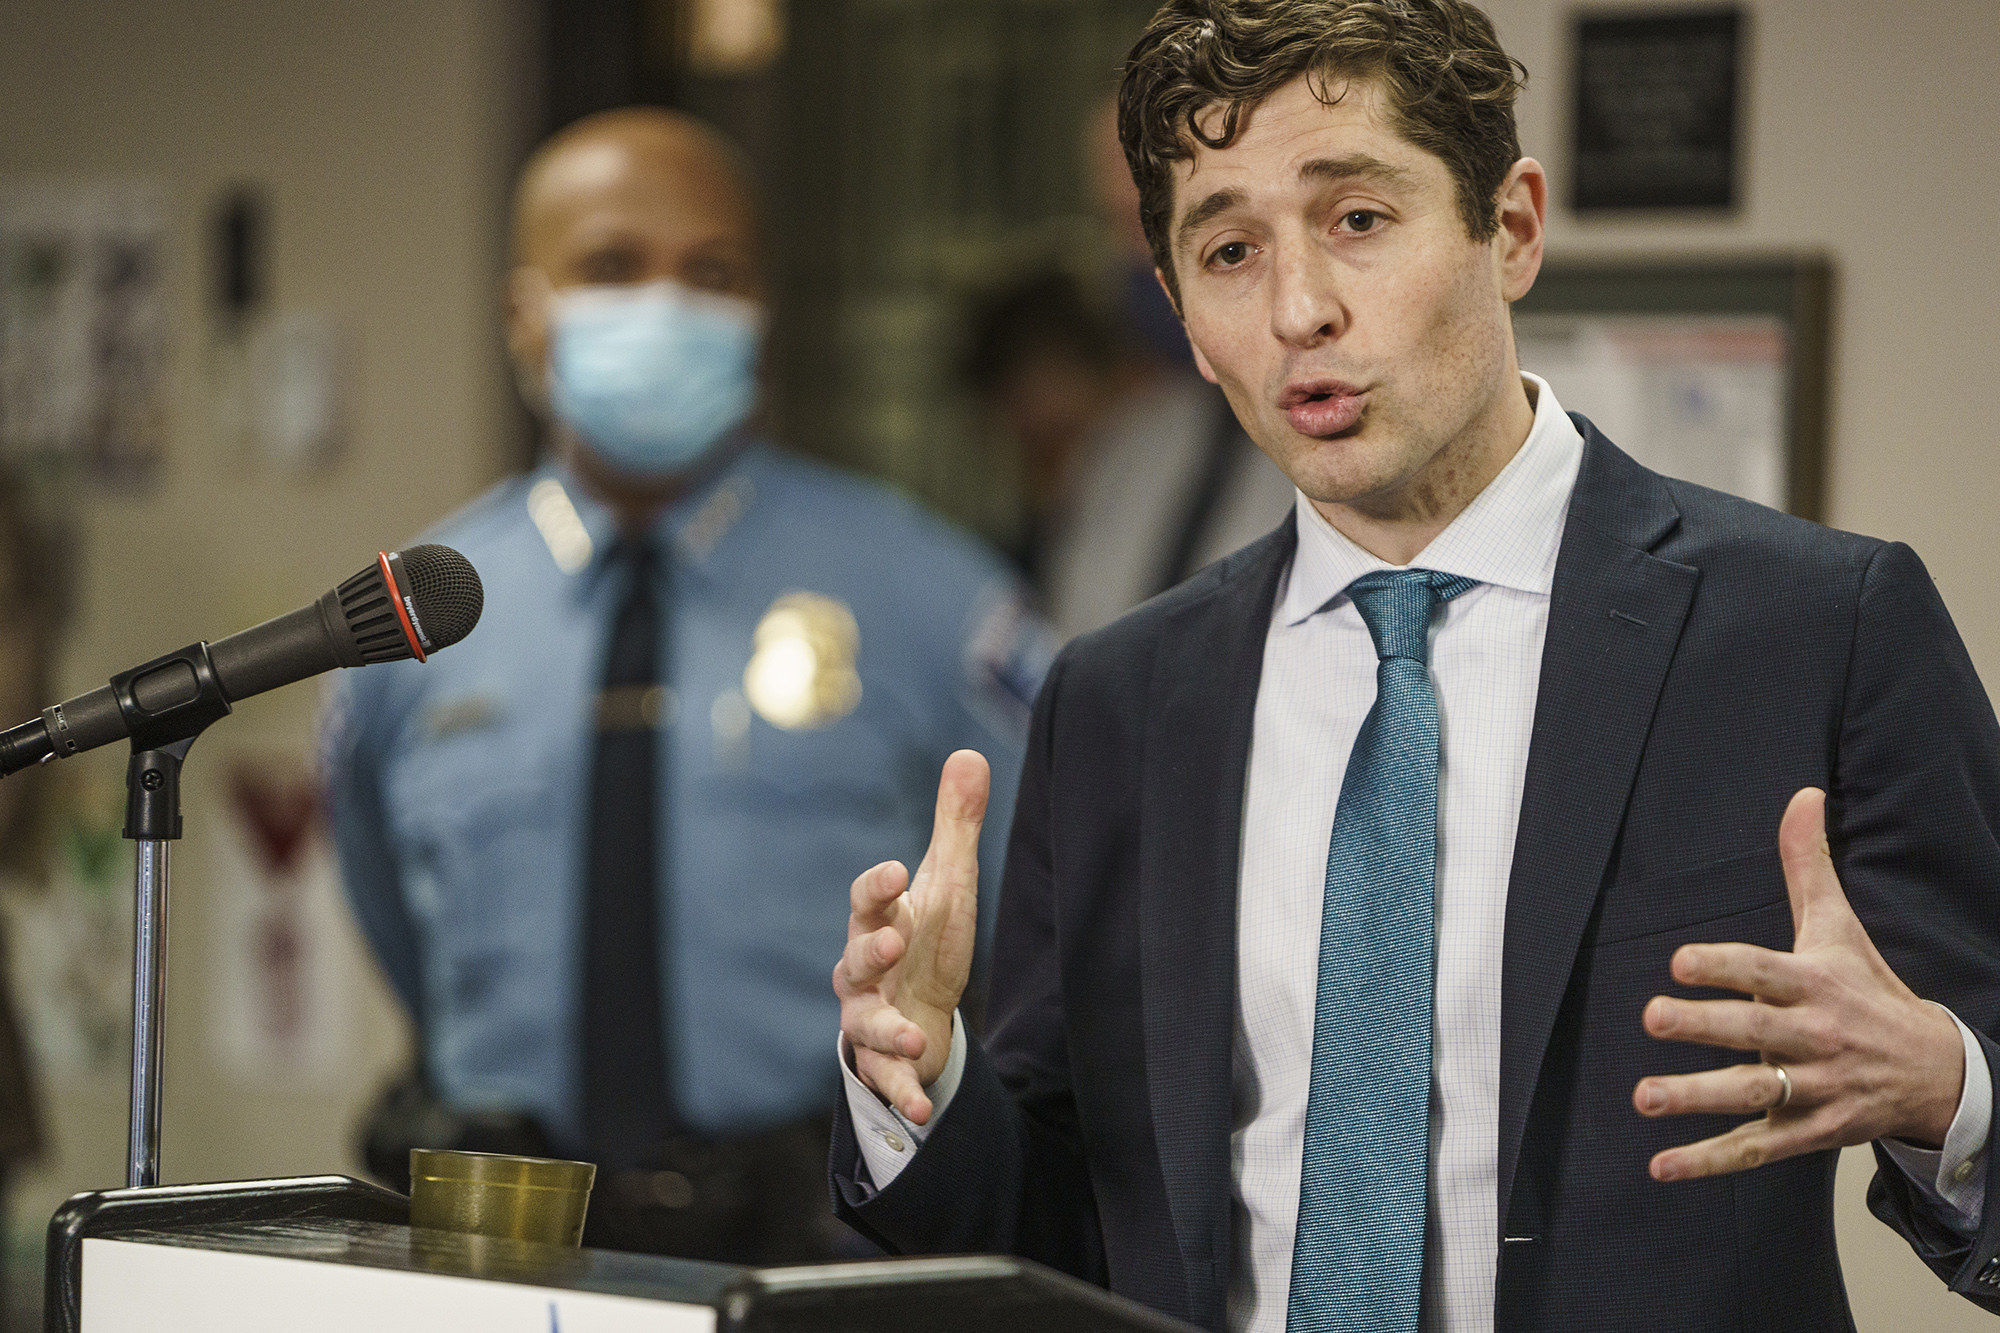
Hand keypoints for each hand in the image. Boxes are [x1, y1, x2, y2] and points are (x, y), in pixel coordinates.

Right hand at [833, 749, 988, 1124]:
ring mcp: (867, 1018)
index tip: (898, 870)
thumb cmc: (926, 943)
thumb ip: (955, 827)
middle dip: (870, 950)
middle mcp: (862, 972)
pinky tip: (924, 1108)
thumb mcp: (947, 885)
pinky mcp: (882, 1062)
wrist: (918, 1013)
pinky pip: (886, 1080)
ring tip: (911, 1037)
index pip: (866, 900)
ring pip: (862, 1024)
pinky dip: (903, 1092)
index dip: (877, 887)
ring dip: (885, 1031)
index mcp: (877, 922)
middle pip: (853, 959)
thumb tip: (969, 755)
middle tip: (894, 941)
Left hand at [1634, 787, 1965, 1180]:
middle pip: (1754, 1032)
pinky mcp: (1810, 1131)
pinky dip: (1709, 1161)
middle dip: (1704, 1027)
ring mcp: (1814, 1087)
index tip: (1679, 961)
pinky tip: (1662, 1165)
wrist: (1938, 1071)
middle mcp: (1814, 1036)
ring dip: (1697, 1098)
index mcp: (1815, 984)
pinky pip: (1756, 1148)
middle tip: (1652, 1018)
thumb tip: (1802, 794)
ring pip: (1752, 1093)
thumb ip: (1808, 866)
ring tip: (1644, 1097)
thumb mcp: (1839, 928)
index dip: (1723, 966)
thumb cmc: (1868, 989)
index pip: (1764, 970)